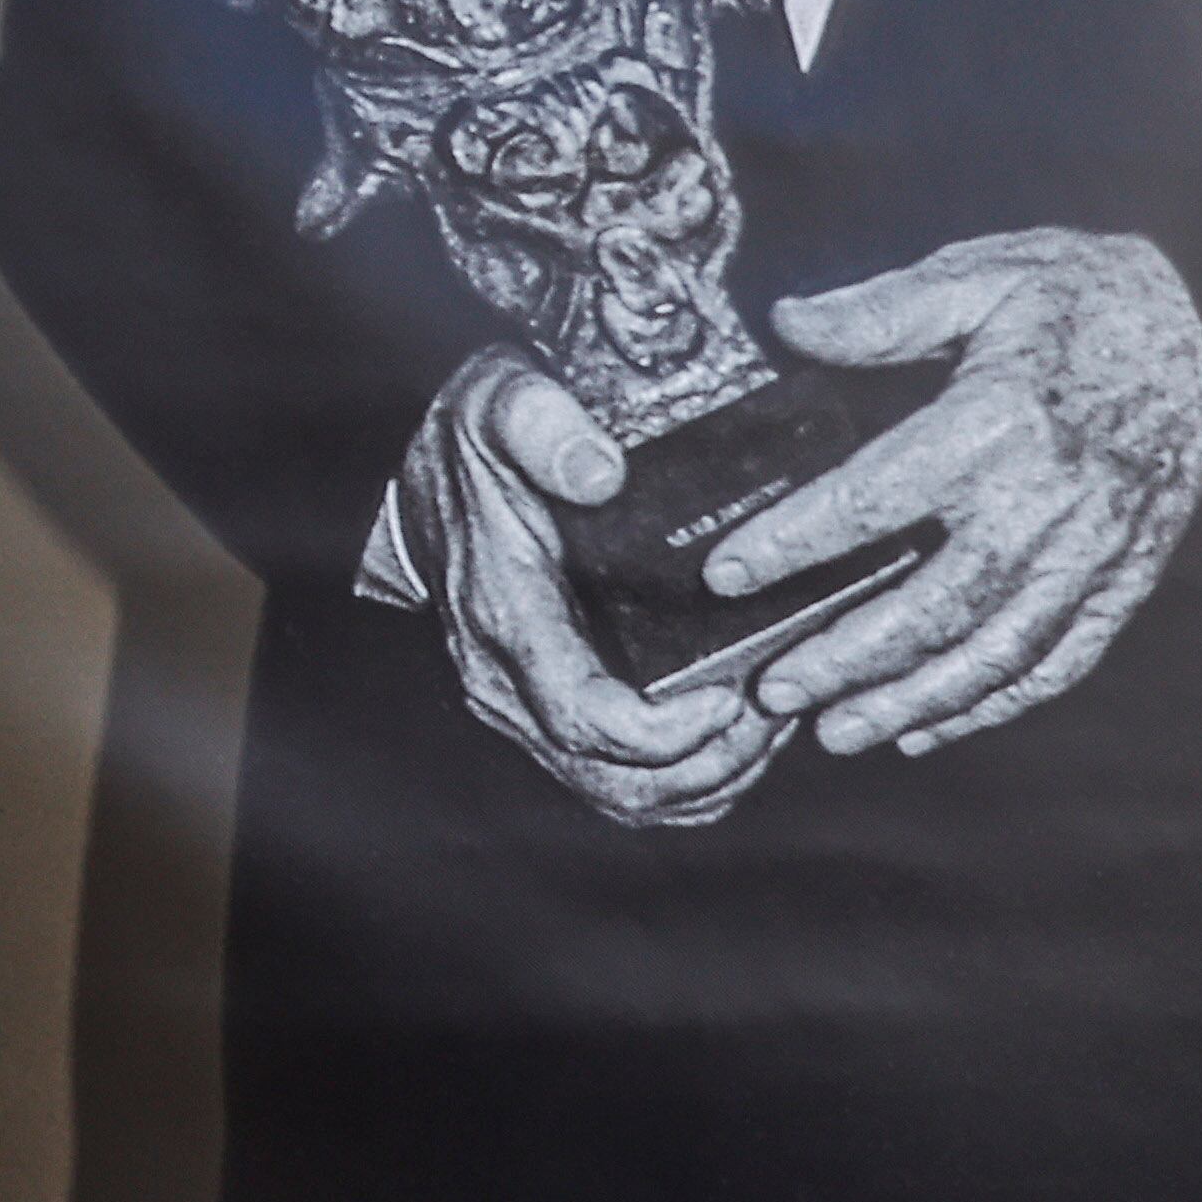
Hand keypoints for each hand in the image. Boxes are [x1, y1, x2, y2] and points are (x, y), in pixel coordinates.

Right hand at [387, 350, 786, 826]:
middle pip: (618, 782)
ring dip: (710, 778)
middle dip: (714, 761)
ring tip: (770, 721)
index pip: (585, 719)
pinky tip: (736, 736)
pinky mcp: (545, 719)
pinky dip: (689, 781)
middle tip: (778, 706)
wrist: (423, 480)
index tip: (736, 694)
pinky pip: (621, 788)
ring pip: (626, 798)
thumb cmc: (476, 445)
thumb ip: (543, 424)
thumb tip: (600, 472)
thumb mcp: (500, 403)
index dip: (671, 730)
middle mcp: (505, 685)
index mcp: (505, 619)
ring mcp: (522, 711)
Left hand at [710, 229, 1201, 758]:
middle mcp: (1048, 503)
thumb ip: (882, 311)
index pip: (871, 500)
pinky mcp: (1127, 579)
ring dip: (910, 700)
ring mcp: (1095, 552)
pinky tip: (926, 727)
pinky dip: (991, 704)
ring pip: (993, 652)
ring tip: (836, 732)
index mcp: (995, 424)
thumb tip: (786, 321)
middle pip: (932, 606)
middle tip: (774, 691)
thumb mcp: (979, 275)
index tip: (724, 575)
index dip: (791, 542)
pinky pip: (1058, 659)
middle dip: (845, 658)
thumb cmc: (1073, 296)